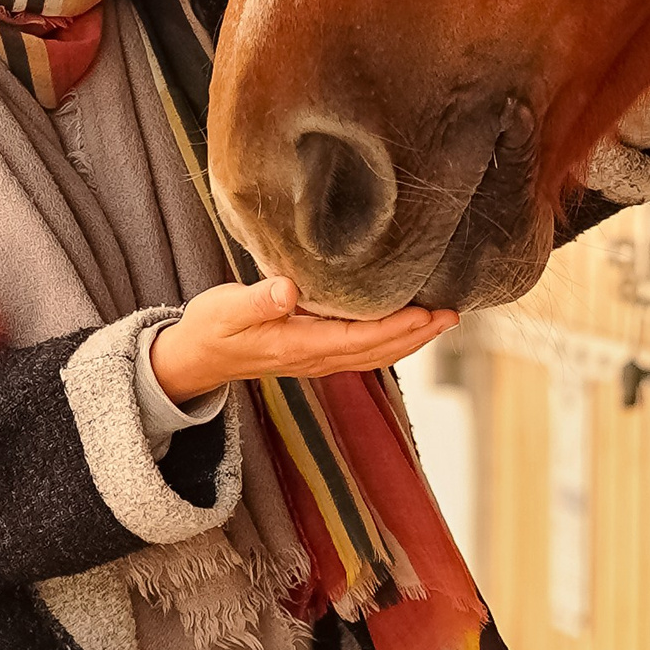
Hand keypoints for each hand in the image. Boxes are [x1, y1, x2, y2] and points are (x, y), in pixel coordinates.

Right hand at [147, 277, 458, 403]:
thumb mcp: (226, 309)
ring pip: (375, 355)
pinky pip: (363, 351)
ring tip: (441, 320)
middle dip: (417, 336)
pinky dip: (390, 340)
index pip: (361, 340)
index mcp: (300, 346)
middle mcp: (315, 359)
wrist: (197, 358)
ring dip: (410, 340)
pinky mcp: (315, 353)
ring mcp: (317, 360)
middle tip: (452, 315)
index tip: (429, 313)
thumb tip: (288, 289)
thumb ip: (257, 300)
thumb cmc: (211, 328)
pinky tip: (405, 325)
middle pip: (378, 352)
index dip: (398, 329)